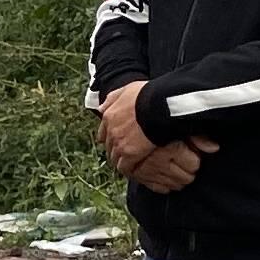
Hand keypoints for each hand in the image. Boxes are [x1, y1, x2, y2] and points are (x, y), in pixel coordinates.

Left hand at [97, 80, 212, 188]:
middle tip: (128, 153)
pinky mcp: (129, 155)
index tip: (119, 140)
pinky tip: (137, 170)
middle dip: (117, 149)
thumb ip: (114, 98)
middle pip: (110, 146)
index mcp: (109, 116)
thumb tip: (101, 108)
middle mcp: (111, 131)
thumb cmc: (148, 95)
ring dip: (122, 160)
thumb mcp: (128, 89)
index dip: (111, 137)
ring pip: (116, 158)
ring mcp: (119, 144)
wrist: (159, 105)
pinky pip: (125, 167)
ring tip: (134, 163)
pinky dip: (129, 169)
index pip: (104, 132)